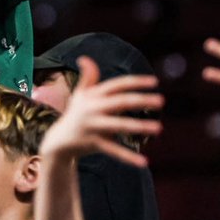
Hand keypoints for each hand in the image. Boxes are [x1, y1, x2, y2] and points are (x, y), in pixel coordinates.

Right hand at [39, 56, 162, 162]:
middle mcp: (93, 109)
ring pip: (119, 126)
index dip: (136, 82)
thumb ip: (88, 78)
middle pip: (120, 102)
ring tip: (159, 128)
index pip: (117, 85)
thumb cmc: (74, 114)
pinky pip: (114, 151)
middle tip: (162, 101)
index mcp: (94, 95)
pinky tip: (144, 162)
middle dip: (141, 100)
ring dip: (139, 126)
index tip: (155, 82)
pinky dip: (128, 157)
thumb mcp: (80, 95)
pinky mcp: (94, 144)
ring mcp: (93, 126)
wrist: (58, 140)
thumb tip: (84, 57)